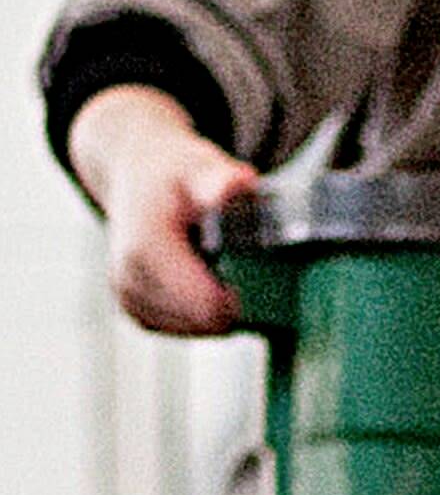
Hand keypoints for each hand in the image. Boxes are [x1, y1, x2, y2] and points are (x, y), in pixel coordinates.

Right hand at [66, 85, 259, 336]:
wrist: (135, 175)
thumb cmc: (173, 171)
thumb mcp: (201, 165)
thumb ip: (219, 180)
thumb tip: (238, 184)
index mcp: (145, 247)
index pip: (201, 302)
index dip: (237, 297)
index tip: (259, 277)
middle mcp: (128, 278)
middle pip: (200, 321)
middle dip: (231, 302)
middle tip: (250, 271)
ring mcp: (127, 296)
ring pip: (190, 328)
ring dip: (216, 309)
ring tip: (229, 273)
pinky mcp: (132, 307)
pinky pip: (177, 327)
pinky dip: (200, 314)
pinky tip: (213, 286)